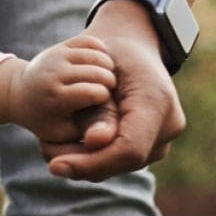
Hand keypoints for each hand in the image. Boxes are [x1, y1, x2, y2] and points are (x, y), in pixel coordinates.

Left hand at [0, 36, 116, 145]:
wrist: (20, 94)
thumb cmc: (48, 119)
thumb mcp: (65, 132)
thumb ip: (86, 133)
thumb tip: (101, 140)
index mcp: (55, 97)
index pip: (94, 93)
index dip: (104, 97)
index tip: (102, 102)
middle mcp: (54, 74)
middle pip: (98, 72)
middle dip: (109, 81)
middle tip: (108, 89)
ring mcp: (56, 56)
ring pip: (96, 54)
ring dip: (107, 66)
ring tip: (104, 77)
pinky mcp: (60, 46)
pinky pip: (90, 41)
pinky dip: (100, 50)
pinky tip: (98, 64)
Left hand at [42, 10, 185, 181]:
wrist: (133, 50)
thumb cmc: (110, 58)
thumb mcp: (98, 78)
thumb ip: (98, 113)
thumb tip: (95, 141)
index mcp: (158, 102)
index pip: (127, 149)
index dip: (92, 163)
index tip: (55, 165)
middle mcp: (170, 125)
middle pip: (123, 161)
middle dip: (83, 165)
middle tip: (46, 156)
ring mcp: (165, 137)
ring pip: (121, 164)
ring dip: (85, 164)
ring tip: (52, 149)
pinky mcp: (155, 145)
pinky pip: (122, 159)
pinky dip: (95, 158)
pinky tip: (68, 148)